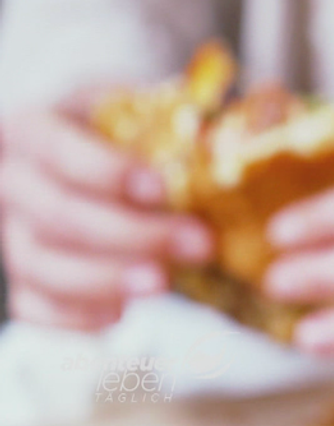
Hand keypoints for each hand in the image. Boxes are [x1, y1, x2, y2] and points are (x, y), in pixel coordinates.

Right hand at [0, 96, 212, 330]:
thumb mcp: (130, 109)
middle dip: (132, 235)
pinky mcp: (17, 278)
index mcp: (35, 130)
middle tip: (198, 244)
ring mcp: (10, 233)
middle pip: (58, 215)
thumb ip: (167, 118)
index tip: (161, 189)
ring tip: (163, 283)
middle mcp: (13, 181)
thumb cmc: (115, 133)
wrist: (82, 163)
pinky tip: (119, 314)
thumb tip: (220, 136)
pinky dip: (74, 316)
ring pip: (41, 266)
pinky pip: (32, 307)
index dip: (108, 172)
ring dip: (106, 280)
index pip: (59, 150)